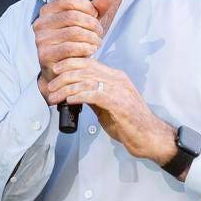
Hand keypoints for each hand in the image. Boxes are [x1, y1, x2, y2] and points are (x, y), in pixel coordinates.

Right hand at [32, 0, 113, 103]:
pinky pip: (70, 48)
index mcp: (47, 11)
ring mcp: (41, 39)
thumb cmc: (73, 42)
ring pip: (73, 32)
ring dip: (91, 37)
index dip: (87, 6)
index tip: (95, 15)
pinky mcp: (44, 55)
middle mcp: (40, 23)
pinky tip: (91, 50)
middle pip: (73, 16)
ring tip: (97, 42)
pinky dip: (85, 48)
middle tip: (99, 32)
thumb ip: (96, 9)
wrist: (61, 70)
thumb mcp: (85, 23)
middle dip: (92, 24)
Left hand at [46, 58, 177, 165]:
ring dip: (66, 88)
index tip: (55, 70)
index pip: (89, 62)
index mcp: (115, 77)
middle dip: (63, 76)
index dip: (70, 63)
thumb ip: (93, 96)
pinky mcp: (119, 103)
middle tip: (50, 86)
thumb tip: (74, 91)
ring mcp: (119, 90)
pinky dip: (78, 95)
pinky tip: (69, 100)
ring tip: (54, 96)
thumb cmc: (129, 123)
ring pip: (86, 80)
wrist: (150, 138)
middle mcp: (117, 80)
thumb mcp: (107, 106)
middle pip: (85, 68)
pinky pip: (94, 94)